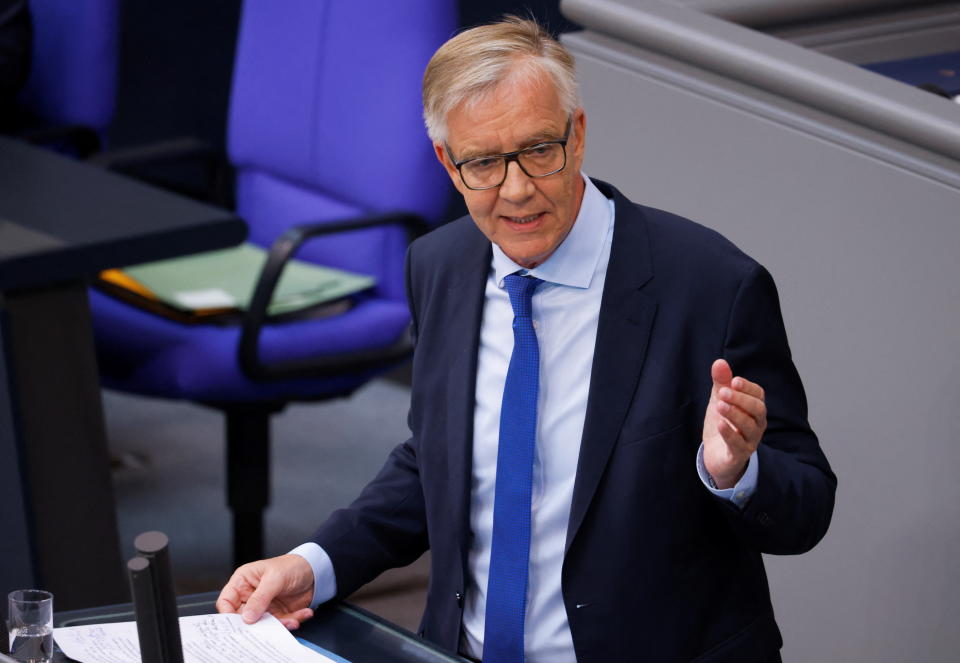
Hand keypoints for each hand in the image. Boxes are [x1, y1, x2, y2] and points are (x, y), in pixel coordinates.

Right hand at [216, 554, 314, 629]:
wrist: (314, 569)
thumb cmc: (291, 565)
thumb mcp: (274, 578)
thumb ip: (260, 598)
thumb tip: (247, 617)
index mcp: (243, 582)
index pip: (226, 601)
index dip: (227, 614)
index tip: (238, 623)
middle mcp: (251, 596)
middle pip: (243, 617)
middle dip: (256, 624)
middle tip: (267, 627)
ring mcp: (264, 606)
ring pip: (263, 624)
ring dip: (280, 624)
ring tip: (293, 620)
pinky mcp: (278, 613)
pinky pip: (281, 623)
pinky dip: (292, 621)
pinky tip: (304, 613)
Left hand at [702, 359, 766, 488]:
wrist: (716, 455)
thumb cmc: (723, 423)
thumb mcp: (719, 400)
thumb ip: (720, 382)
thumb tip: (719, 362)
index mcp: (754, 408)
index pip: (758, 395)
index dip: (747, 387)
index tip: (733, 380)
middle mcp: (756, 424)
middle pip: (758, 409)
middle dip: (741, 399)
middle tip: (723, 392)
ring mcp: (750, 440)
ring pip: (749, 427)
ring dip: (735, 415)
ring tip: (720, 406)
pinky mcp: (738, 455)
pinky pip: (738, 445)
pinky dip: (730, 434)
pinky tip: (720, 425)